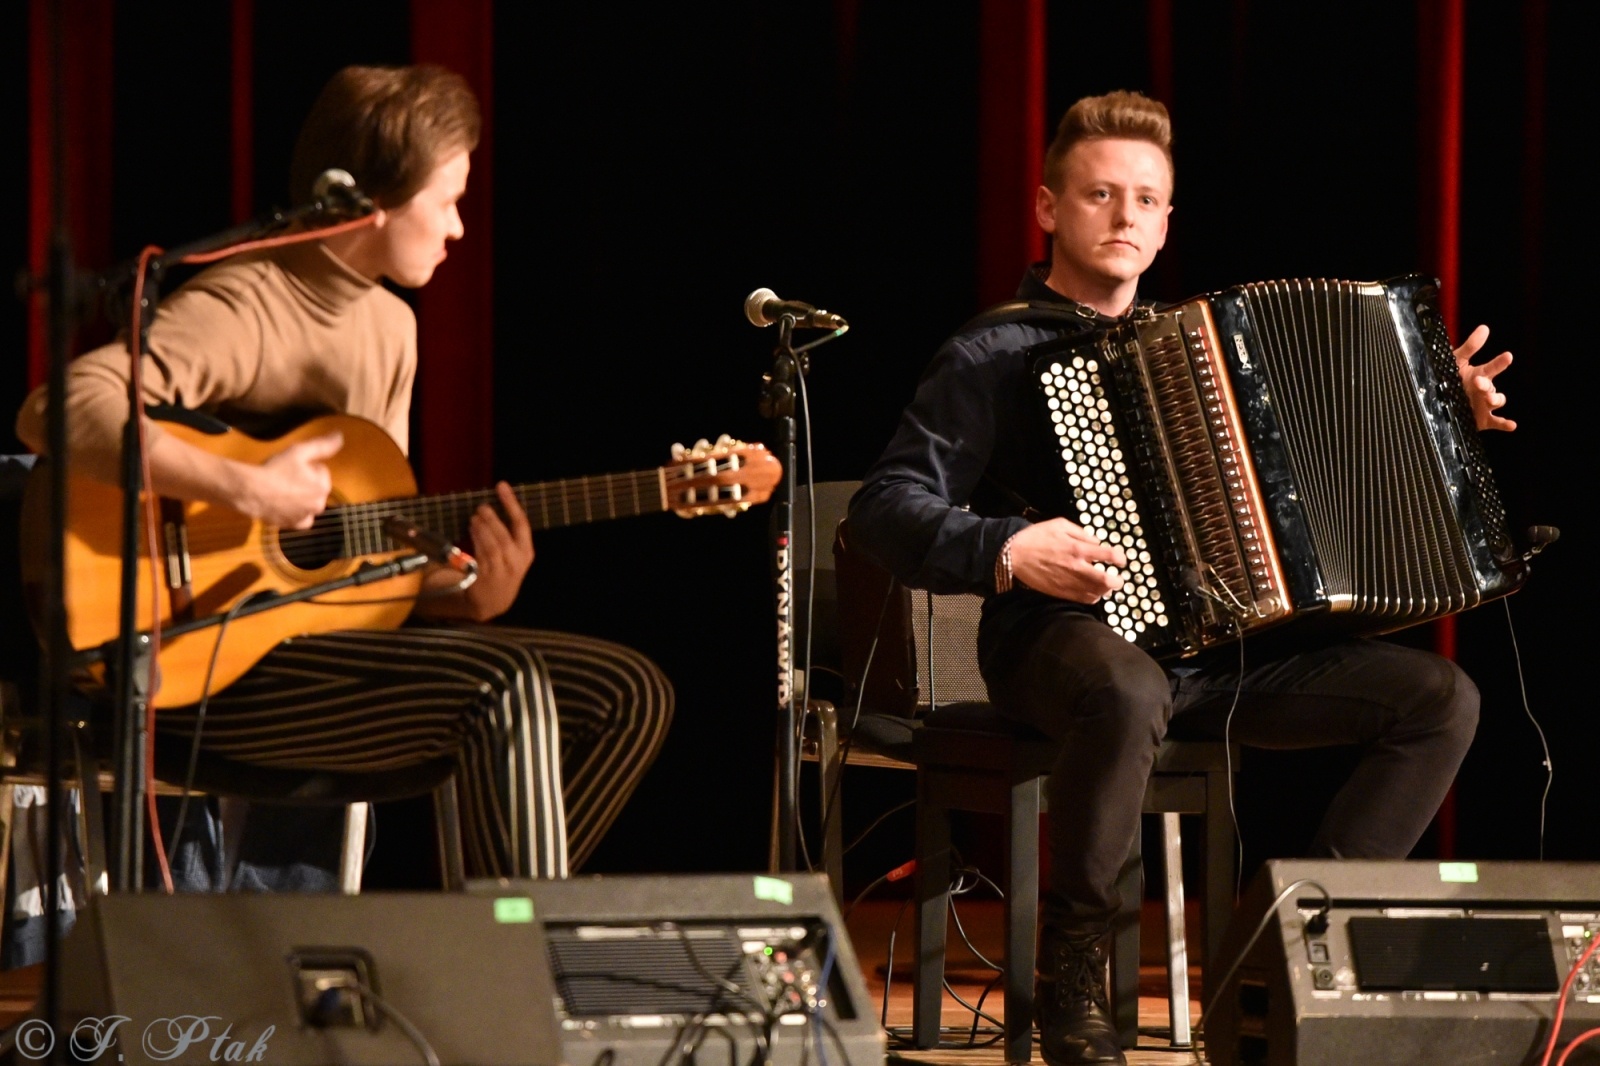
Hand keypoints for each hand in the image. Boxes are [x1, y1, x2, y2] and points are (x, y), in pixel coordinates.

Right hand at [244, 430, 342, 528]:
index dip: (306, 466)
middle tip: (286, 477)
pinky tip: (285, 505)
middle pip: (315, 488)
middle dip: (305, 482)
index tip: (292, 466)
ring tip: (283, 490)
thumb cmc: (275, 470)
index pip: (321, 471)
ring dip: (301, 498)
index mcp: (323, 486)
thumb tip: (340, 436)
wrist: (251, 491)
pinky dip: (296, 513)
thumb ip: (323, 445)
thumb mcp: (299, 451)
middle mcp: (319, 505)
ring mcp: (306, 516)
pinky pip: (300, 519)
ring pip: (308, 503)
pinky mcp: (294, 525)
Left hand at [456, 482, 534, 620]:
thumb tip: (492, 504)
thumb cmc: (503, 569)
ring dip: (482, 528)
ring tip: (475, 517)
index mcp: (526, 552)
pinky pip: (481, 554)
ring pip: (491, 545)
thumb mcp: (514, 554)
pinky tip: (471, 529)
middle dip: (492, 518)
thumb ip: (507, 533)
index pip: (521, 523)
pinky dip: (475, 539)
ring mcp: (502, 570)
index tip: (501, 485)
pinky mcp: (486, 576)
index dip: (511, 502)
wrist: (495, 600)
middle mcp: (517, 561)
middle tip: (482, 507)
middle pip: (504, 535)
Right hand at [1007, 517, 1126, 603]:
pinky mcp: (1061, 592)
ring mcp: (1069, 582)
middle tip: (1118, 579)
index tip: (1121, 560)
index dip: (1120, 558)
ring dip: (1105, 590)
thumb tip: (1096, 541)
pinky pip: (1082, 599)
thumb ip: (1081, 533)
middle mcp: (1077, 567)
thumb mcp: (1060, 524)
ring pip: (1096, 592)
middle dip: (1117, 581)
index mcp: (1078, 548)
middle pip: (1107, 580)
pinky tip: (1092, 592)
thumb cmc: (1036, 537)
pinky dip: (1092, 597)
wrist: (1014, 554)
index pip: (1109, 555)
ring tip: (1105, 586)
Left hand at [1455, 324, 1515, 431]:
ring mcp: (1484, 405)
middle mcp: (1484, 390)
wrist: (1440, 403)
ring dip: (1495, 400)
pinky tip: (1512, 425)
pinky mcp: (1483, 419)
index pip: (1492, 367)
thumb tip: (1485, 328)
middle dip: (1487, 384)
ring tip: (1488, 399)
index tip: (1507, 356)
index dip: (1500, 362)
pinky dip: (1505, 424)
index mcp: (1479, 375)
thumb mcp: (1456, 362)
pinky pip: (1496, 422)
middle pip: (1492, 386)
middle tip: (1478, 381)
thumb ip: (1470, 347)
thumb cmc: (1451, 379)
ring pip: (1497, 401)